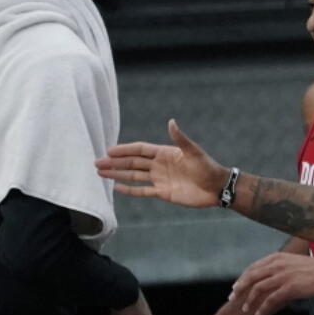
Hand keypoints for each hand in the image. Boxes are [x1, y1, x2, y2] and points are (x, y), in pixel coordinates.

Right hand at [95, 120, 228, 207]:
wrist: (216, 188)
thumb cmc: (207, 167)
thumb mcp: (193, 152)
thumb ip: (180, 138)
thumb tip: (171, 121)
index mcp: (164, 153)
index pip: (139, 150)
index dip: (124, 150)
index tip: (109, 150)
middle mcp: (158, 165)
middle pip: (132, 163)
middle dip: (114, 163)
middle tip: (97, 162)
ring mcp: (159, 179)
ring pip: (133, 176)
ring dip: (117, 174)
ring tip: (100, 173)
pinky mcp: (162, 193)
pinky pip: (142, 191)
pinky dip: (129, 190)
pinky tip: (116, 188)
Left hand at [231, 253, 313, 314]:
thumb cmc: (313, 269)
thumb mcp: (292, 262)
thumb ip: (279, 267)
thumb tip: (269, 276)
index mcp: (276, 258)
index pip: (253, 267)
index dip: (242, 278)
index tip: (235, 287)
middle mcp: (277, 265)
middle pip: (251, 277)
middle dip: (240, 289)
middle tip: (232, 299)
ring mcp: (283, 276)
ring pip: (258, 289)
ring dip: (249, 301)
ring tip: (245, 310)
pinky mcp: (290, 287)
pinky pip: (271, 299)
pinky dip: (263, 308)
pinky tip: (259, 314)